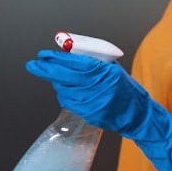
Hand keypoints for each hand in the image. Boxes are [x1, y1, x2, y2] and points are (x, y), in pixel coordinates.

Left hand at [25, 51, 171, 170]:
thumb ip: (94, 62)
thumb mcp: (114, 70)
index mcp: (106, 73)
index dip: (57, 58)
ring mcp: (93, 103)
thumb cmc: (127, 90)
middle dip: (46, 69)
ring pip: (64, 90)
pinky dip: (66, 95)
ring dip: (58, 83)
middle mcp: (98, 88)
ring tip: (60, 78)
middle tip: (33, 64)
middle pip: (65, 76)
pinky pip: (69, 102)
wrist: (138, 115)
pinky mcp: (89, 114)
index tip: (44, 54)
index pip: (76, 63)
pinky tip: (71, 92)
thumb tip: (70, 55)